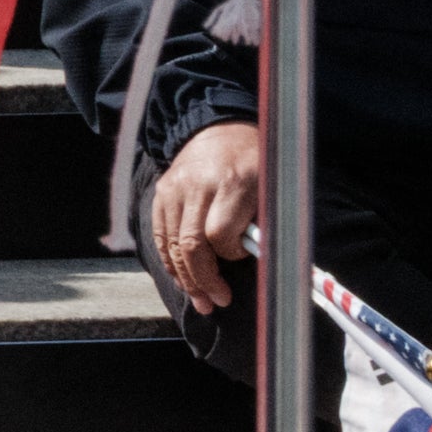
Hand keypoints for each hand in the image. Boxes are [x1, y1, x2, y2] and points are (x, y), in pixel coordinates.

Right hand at [142, 118, 262, 315]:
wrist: (221, 128)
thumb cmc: (256, 163)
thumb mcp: (271, 187)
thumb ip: (264, 225)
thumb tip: (264, 263)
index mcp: (232, 182)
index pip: (219, 234)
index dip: (230, 256)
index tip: (242, 259)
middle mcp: (198, 185)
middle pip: (191, 245)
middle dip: (204, 280)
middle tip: (217, 302)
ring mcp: (174, 189)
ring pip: (172, 245)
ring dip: (186, 279)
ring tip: (201, 300)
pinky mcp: (161, 192)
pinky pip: (160, 235)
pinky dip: (170, 261)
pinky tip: (182, 278)